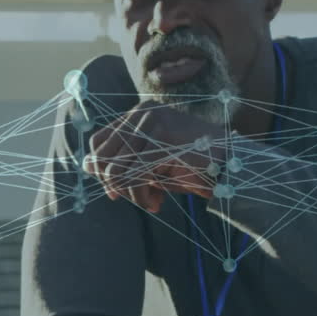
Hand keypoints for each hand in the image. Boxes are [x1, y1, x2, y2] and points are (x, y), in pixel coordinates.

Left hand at [81, 102, 225, 212]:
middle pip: (102, 158)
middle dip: (116, 186)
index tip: (117, 191)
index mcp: (138, 113)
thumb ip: (122, 162)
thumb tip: (86, 165)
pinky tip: (157, 203)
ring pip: (115, 171)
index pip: (98, 142)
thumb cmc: (191, 166)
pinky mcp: (162, 141)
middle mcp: (142, 113)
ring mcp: (152, 124)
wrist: (230, 166)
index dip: (101, 171)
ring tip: (152, 202)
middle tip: (140, 199)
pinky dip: (141, 197)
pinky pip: (133, 177)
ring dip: (131, 195)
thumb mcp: (150, 163)